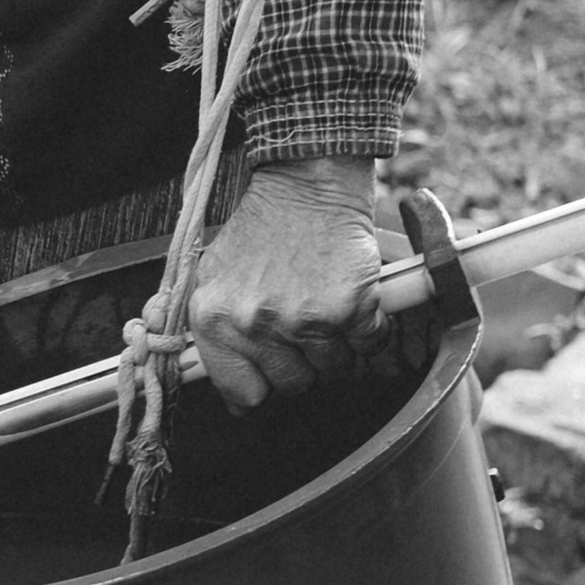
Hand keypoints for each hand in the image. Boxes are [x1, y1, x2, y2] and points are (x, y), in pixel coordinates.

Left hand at [182, 159, 387, 412]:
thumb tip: (236, 399)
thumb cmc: (262, 229)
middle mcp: (254, 323)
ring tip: (326, 307)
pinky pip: (368, 346)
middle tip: (303, 329)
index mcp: (214, 318)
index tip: (269, 381)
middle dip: (303, 363)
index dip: (260, 388)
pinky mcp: (349, 309)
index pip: (240, 392)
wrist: (306, 185)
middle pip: (292, 384)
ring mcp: (303, 319)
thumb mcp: (214, 276)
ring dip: (337, 346)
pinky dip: (369, 331)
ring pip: (332, 368)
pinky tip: (356, 304)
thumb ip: (216, 333)